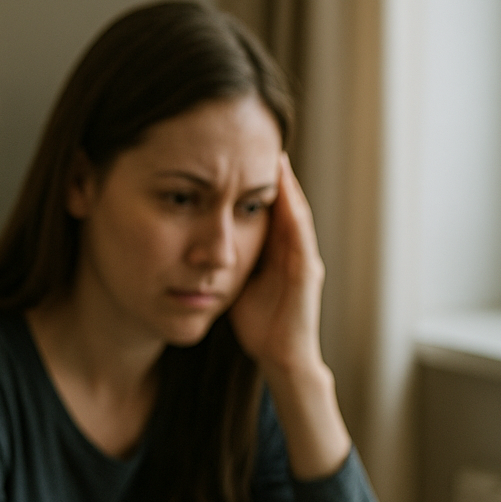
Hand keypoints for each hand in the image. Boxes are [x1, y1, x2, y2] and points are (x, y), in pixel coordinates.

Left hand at [228, 153, 325, 378]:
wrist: (281, 359)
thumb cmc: (257, 324)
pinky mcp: (307, 274)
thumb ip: (223, 259)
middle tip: (262, 142)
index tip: (238, 154)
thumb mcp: (234, 282)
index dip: (255, 182)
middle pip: (283, 203)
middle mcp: (293, 250)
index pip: (265, 208)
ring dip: (287, 186)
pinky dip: (295, 215)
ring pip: (295, 213)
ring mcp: (303, 260)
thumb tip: (193, 242)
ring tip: (276, 157)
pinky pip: (301, 237)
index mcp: (276, 251)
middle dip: (274, 175)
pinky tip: (287, 196)